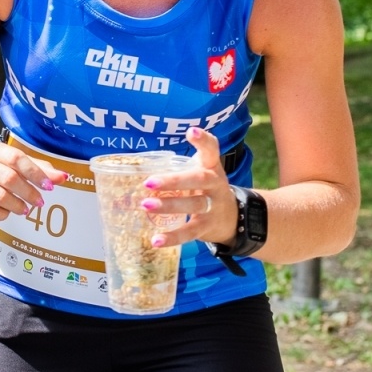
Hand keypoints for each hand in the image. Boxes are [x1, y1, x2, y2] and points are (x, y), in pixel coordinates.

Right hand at [0, 140, 68, 220]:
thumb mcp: (10, 164)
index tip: (50, 186)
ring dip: (17, 205)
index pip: (17, 158)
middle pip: (9, 178)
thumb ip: (36, 168)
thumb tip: (63, 177)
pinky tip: (7, 213)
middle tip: (40, 202)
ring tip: (25, 209)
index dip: (36, 173)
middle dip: (29, 192)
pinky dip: (2, 214)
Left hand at [141, 127, 237, 248]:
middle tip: (149, 182)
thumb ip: (179, 165)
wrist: (234, 218)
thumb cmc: (207, 189)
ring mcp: (213, 206)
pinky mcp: (207, 227)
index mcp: (211, 167)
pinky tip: (156, 240)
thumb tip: (137, 164)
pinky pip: (189, 232)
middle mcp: (215, 184)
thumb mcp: (202, 171)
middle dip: (175, 181)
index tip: (190, 131)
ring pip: (193, 205)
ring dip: (169, 206)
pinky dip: (172, 237)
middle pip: (199, 180)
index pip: (211, 149)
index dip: (202, 140)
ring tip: (146, 205)